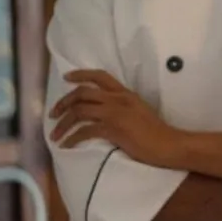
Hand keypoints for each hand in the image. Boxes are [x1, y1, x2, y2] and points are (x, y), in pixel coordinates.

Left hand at [49, 71, 180, 167]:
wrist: (168, 144)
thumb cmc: (156, 132)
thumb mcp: (138, 111)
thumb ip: (122, 107)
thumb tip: (102, 112)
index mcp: (126, 93)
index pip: (100, 76)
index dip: (80, 74)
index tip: (66, 78)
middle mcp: (119, 99)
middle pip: (82, 93)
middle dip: (63, 102)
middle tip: (53, 114)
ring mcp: (115, 113)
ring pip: (79, 111)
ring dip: (62, 123)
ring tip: (55, 135)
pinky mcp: (113, 128)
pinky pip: (84, 131)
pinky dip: (71, 138)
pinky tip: (67, 145)